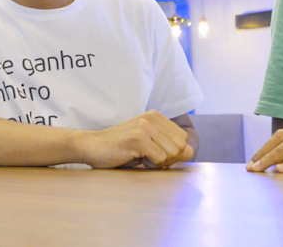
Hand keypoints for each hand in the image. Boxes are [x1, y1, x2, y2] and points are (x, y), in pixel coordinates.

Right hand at [75, 111, 192, 168]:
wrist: (91, 146)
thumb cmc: (119, 148)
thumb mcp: (148, 146)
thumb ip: (169, 147)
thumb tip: (190, 151)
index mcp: (156, 116)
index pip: (182, 139)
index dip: (173, 153)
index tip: (155, 155)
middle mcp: (152, 118)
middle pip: (180, 146)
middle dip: (168, 159)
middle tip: (148, 159)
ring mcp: (145, 127)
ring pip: (172, 153)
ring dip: (158, 163)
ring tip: (140, 158)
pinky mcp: (139, 139)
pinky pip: (160, 159)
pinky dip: (151, 165)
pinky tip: (136, 159)